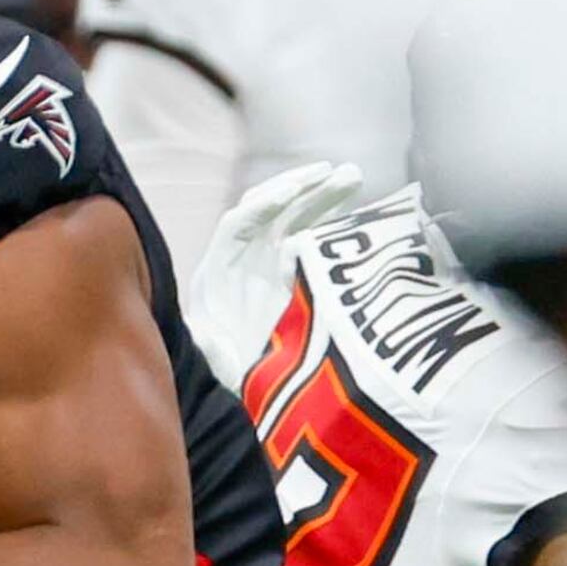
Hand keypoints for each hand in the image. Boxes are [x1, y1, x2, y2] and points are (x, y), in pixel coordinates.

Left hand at [189, 160, 362, 364]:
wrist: (264, 392)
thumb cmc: (240, 377)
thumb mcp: (222, 364)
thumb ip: (214, 346)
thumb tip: (207, 328)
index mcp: (219, 274)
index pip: (239, 224)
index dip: (263, 205)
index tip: (292, 191)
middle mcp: (245, 261)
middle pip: (272, 210)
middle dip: (303, 188)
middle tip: (338, 172)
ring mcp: (274, 263)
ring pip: (298, 217)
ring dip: (323, 195)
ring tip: (354, 178)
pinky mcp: (300, 270)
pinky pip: (316, 237)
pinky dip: (335, 221)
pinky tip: (359, 213)